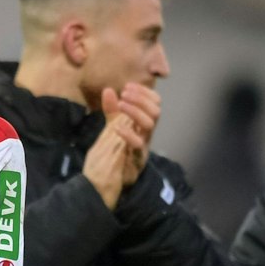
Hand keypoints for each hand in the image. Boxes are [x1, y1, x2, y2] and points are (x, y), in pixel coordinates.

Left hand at [83, 86, 156, 208]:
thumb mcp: (113, 126)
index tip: (128, 86)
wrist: (110, 178)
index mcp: (144, 124)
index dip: (145, 93)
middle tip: (125, 93)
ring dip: (136, 110)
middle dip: (141, 99)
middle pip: (156, 111)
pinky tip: (116, 128)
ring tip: (121, 104)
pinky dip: (128, 133)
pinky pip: (138, 144)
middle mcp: (147, 133)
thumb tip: (108, 90)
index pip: (155, 104)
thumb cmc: (116, 150)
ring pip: (150, 123)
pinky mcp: (137, 158)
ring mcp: (144, 145)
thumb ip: (112, 110)